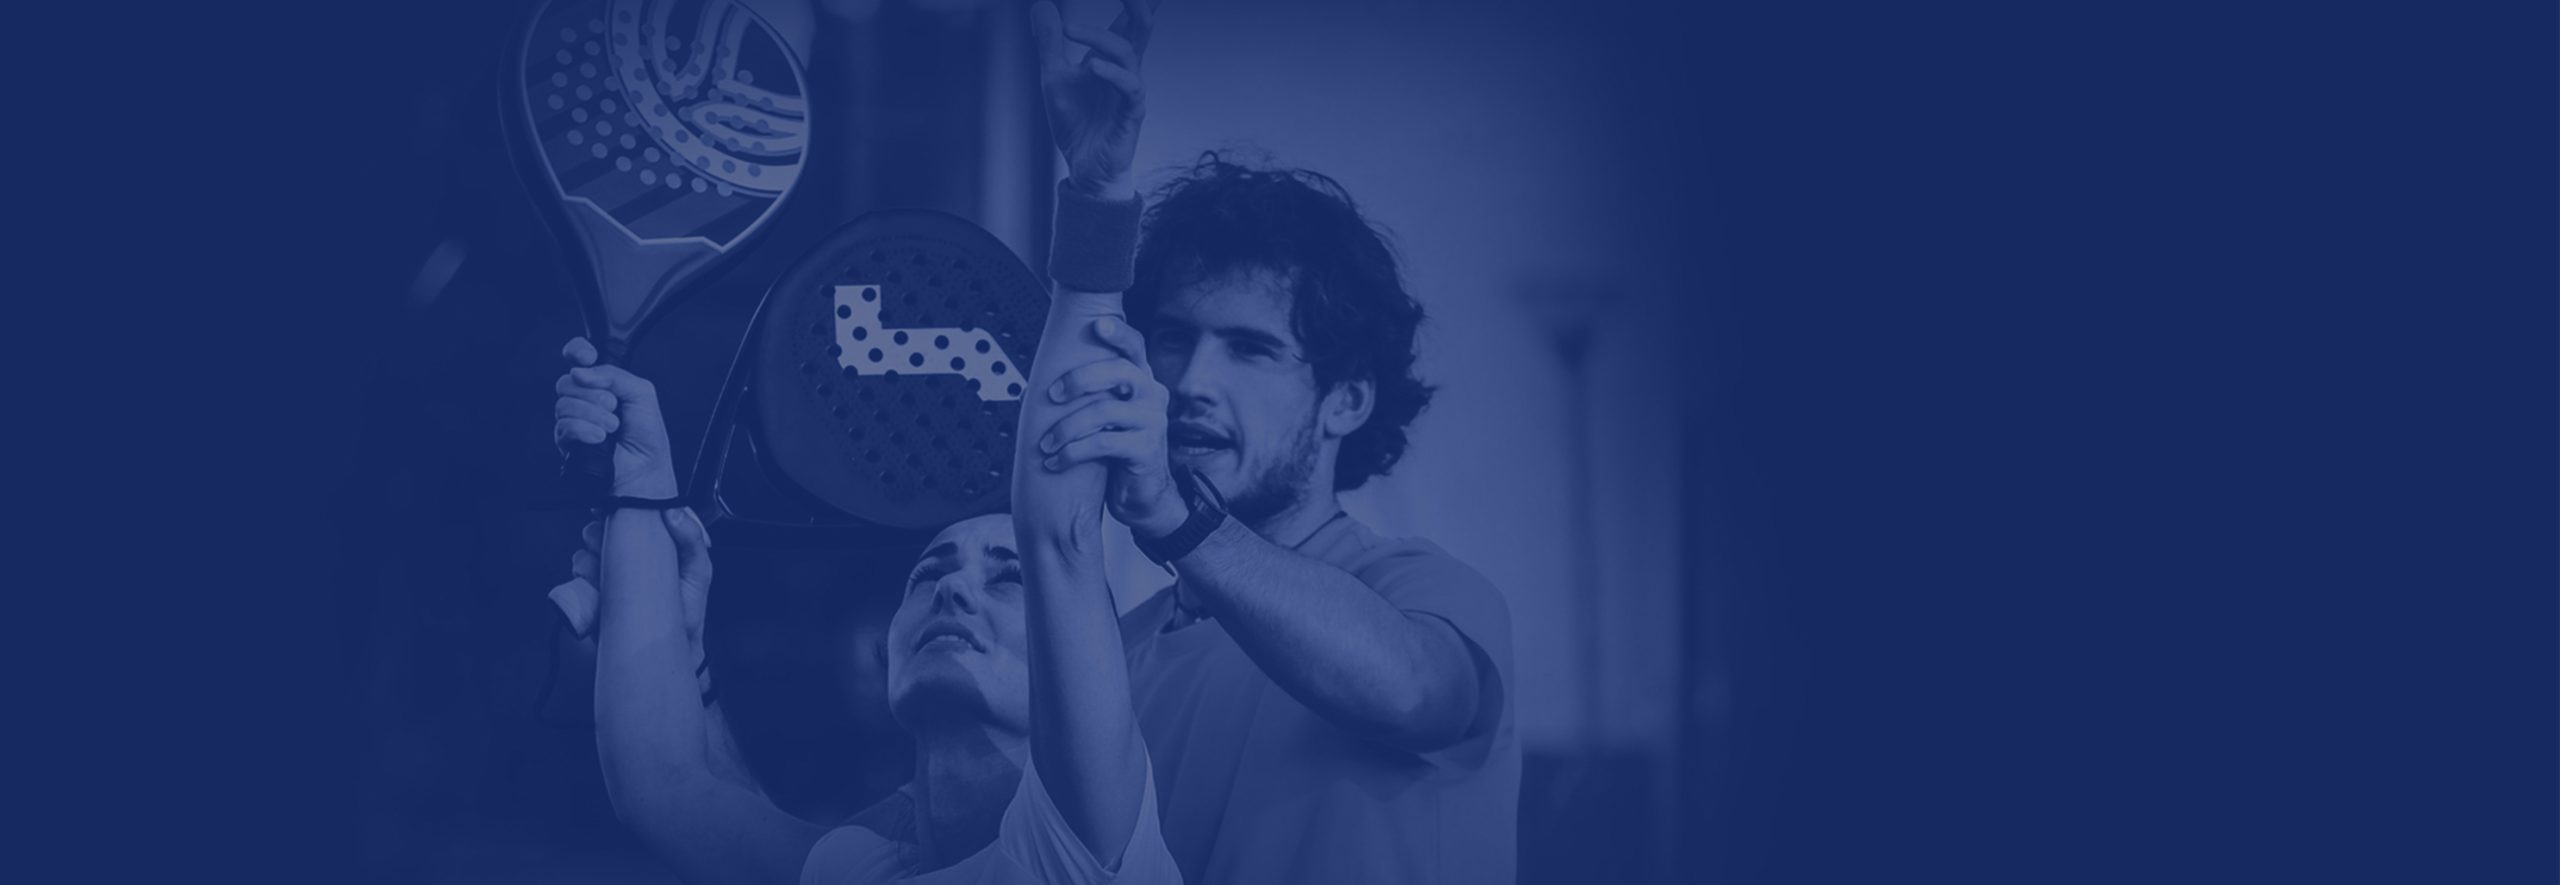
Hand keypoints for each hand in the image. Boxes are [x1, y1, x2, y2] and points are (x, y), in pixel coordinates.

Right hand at [548, 507, 715, 646]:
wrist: (668, 652)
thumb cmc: (687, 614)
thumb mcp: (698, 573)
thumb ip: (691, 540)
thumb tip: (673, 512)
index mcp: (653, 545)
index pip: (630, 515)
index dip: (619, 505)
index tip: (614, 504)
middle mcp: (628, 556)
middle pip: (601, 529)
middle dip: (601, 532)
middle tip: (609, 543)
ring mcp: (608, 574)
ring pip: (585, 551)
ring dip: (591, 556)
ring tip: (607, 570)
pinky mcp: (592, 593)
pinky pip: (576, 576)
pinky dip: (582, 577)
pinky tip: (599, 587)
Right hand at [554, 337, 677, 498]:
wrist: (645, 469)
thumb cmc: (647, 435)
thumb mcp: (641, 393)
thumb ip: (615, 375)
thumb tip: (582, 371)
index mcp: (602, 383)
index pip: (578, 357)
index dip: (577, 351)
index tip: (587, 357)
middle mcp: (584, 399)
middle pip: (567, 381)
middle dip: (594, 394)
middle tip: (614, 407)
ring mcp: (573, 419)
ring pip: (564, 404)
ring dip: (593, 415)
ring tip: (612, 428)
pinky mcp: (566, 441)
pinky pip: (564, 426)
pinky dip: (584, 430)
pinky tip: (599, 438)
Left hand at [1031, 0, 1158, 197]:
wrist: (1084, 169)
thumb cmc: (1076, 123)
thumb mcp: (1054, 77)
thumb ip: (1050, 42)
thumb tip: (1041, 4)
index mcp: (1111, 58)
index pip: (1127, 20)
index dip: (1133, 2)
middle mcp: (1126, 69)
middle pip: (1141, 27)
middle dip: (1138, 5)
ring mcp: (1131, 90)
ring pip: (1128, 53)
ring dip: (1100, 38)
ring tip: (1071, 30)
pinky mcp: (1132, 113)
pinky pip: (1129, 88)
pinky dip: (1111, 74)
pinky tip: (1091, 66)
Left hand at [1038, 317, 1187, 538]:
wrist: (1141, 495)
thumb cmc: (1115, 451)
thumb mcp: (1104, 416)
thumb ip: (1089, 394)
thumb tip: (1038, 382)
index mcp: (1141, 381)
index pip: (1135, 347)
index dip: (1118, 333)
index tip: (1096, 324)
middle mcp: (1152, 395)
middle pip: (1119, 370)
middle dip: (1079, 378)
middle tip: (1051, 395)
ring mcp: (1153, 422)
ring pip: (1103, 411)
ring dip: (1065, 428)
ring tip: (1046, 445)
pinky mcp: (1147, 449)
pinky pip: (1103, 443)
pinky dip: (1072, 452)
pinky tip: (1055, 462)